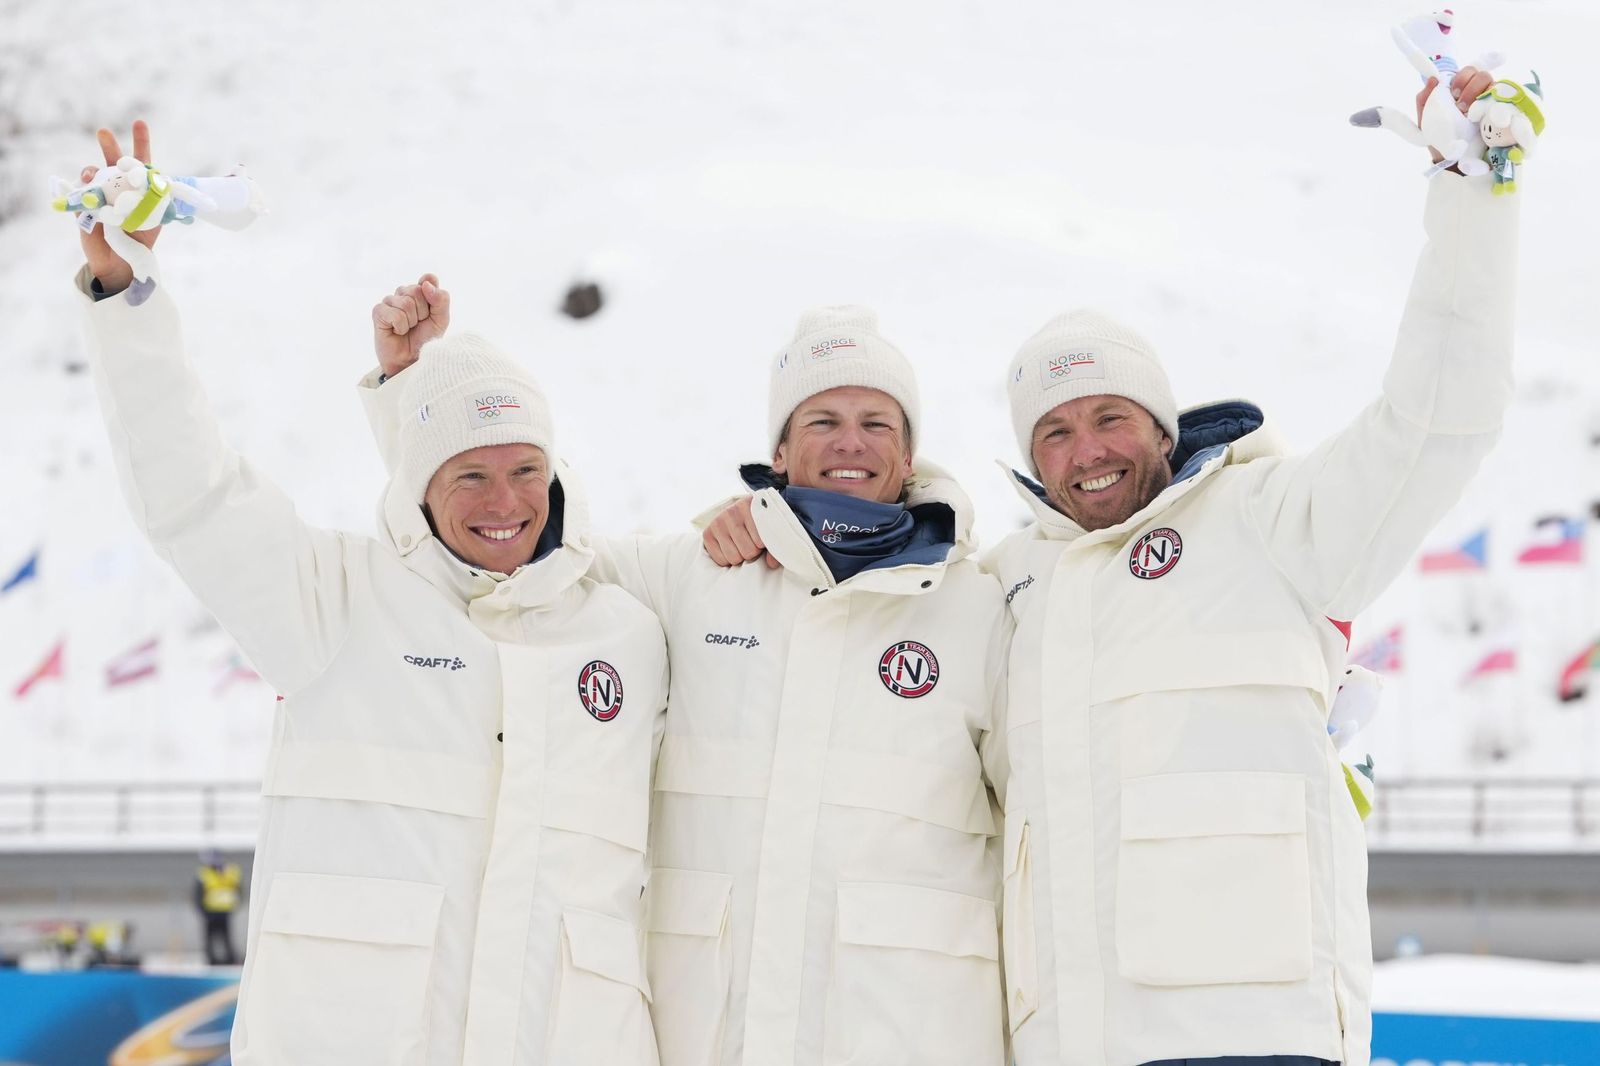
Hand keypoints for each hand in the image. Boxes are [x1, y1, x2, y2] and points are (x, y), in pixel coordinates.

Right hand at [79, 121, 158, 293]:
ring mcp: (99, 195)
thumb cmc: (141, 240)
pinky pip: (79, 193)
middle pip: (113, 162)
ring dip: (92, 170)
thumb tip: (162, 185)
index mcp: (138, 188)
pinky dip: (81, 188)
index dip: (140, 142)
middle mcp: (118, 187)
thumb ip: (157, 203)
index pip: (141, 162)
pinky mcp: (83, 207)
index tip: (139, 123)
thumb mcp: (155, 220)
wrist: (122, 263)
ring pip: (93, 174)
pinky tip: (83, 188)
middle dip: (109, 146)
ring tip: (92, 173)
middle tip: (103, 132)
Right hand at [372, 274, 449, 378]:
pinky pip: (394, 314)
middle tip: (418, 324)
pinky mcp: (378, 312)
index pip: (429, 279)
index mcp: (420, 291)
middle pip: (417, 291)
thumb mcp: (441, 319)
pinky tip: (397, 331)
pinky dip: (400, 326)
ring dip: (411, 321)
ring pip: (406, 303)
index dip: (432, 296)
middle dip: (422, 312)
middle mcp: (404, 293)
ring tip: (408, 329)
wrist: (412, 359)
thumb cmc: (426, 338)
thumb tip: (426, 283)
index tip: (430, 312)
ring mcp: (390, 301)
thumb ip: (441, 299)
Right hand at [702, 497, 779, 569]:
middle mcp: (731, 512)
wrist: (738, 512)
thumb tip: (772, 564)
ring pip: (735, 558)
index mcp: (750, 507)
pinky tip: (731, 547)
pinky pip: (721, 560)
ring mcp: (717, 522)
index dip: (764, 546)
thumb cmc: (757, 521)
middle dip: (753, 552)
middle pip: (748, 552)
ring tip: (742, 545)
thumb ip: (775, 546)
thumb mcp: (769, 527)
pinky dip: (727, 560)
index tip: (763, 540)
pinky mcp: (707, 534)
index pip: (761, 541)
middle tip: (752, 543)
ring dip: (740, 556)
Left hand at [1416, 65, 1494, 163]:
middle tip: (1458, 105)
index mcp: (1461, 90)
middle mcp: (1479, 93)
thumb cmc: (1439, 138)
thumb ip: (1424, 99)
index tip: (1454, 89)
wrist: (1452, 160)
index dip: (1465, 74)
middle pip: (1482, 74)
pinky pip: (1507, 99)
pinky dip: (1497, 102)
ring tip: (1468, 114)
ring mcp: (1492, 102)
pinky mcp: (1502, 113)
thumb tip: (1433, 79)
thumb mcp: (1425, 120)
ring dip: (1480, 95)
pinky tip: (1484, 115)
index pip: (1469, 72)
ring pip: (1495, 84)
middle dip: (1469, 85)